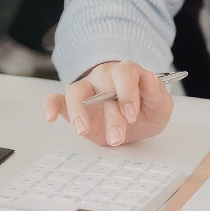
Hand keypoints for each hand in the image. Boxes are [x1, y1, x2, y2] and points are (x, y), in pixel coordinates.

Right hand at [42, 60, 173, 145]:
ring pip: (76, 92)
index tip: (132, 114)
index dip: (128, 92)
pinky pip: (56, 99)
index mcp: (127, 74)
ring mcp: (86, 90)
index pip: (125, 73)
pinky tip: (50, 117)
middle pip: (101, 86)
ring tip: (82, 130)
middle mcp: (104, 78)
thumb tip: (150, 79)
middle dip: (110, 115)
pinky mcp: (71, 105)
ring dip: (79, 112)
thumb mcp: (159, 107)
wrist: (131, 121)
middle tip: (116, 137)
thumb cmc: (144, 110)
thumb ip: (157, 94)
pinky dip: (50, 105)